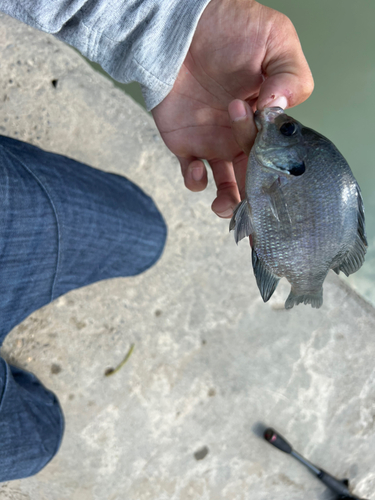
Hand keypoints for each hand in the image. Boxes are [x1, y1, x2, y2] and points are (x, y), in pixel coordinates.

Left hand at [152, 0, 313, 217]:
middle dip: (255, 199)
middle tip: (253, 209)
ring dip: (227, 202)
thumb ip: (289, 74)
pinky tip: (197, 171)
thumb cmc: (230, 28)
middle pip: (254, 178)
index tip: (271, 172)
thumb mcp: (275, 39)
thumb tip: (278, 108)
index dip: (275, 168)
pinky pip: (192, 175)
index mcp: (267, 119)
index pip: (276, 153)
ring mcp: (214, 143)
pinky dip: (195, 182)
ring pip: (226, 185)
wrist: (183, 28)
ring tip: (225, 207)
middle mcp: (242, 136)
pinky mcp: (185, 145)